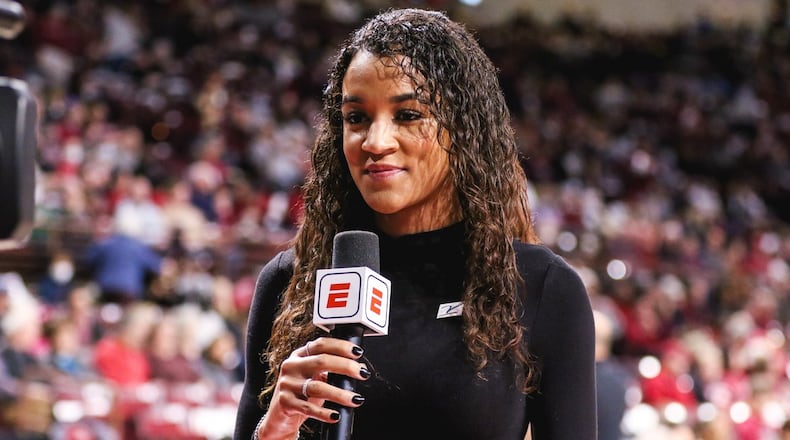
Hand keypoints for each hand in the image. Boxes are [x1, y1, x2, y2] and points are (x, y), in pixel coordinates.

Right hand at [255, 337, 369, 438]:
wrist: (279, 417)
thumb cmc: (300, 394)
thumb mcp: (314, 377)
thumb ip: (330, 369)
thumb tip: (358, 367)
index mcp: (299, 355)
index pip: (321, 344)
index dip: (341, 346)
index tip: (358, 353)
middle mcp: (291, 366)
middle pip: (321, 361)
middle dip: (346, 366)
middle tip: (362, 374)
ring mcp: (287, 384)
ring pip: (317, 387)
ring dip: (340, 394)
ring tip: (355, 399)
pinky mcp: (285, 402)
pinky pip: (308, 408)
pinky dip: (324, 412)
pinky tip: (335, 415)